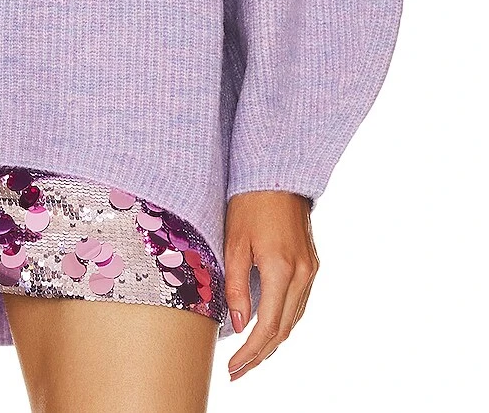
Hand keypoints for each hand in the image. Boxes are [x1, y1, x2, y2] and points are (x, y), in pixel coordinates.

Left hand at [223, 190, 318, 379]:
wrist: (277, 174)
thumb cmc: (250, 202)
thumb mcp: (234, 242)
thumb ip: (237, 286)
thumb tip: (240, 325)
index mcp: (281, 268)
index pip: (267, 326)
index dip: (250, 353)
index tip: (233, 368)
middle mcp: (302, 274)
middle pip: (283, 329)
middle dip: (260, 355)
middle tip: (238, 371)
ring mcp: (311, 270)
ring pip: (293, 319)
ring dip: (272, 341)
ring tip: (248, 357)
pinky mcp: (312, 264)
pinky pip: (299, 303)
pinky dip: (283, 320)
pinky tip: (267, 328)